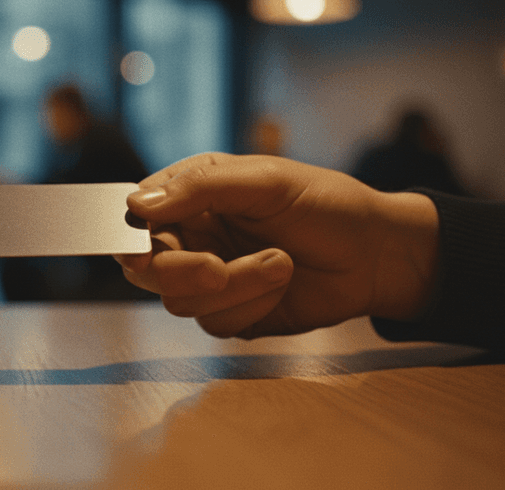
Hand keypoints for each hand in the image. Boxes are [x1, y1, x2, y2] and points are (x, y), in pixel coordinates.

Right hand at [116, 153, 438, 337]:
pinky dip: (250, 307)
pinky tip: (282, 285)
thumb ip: (199, 189)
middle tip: (218, 269)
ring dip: (234, 288)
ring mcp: (209, 278)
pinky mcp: (232, 314)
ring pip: (179, 301)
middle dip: (181, 272)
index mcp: (191, 195)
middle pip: (146, 268)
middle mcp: (192, 236)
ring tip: (281, 263)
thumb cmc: (325, 203)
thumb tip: (135, 204)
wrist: (378, 254)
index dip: (127, 236)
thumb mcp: (263, 181)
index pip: (135, 217)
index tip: (138, 250)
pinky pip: (214, 324)